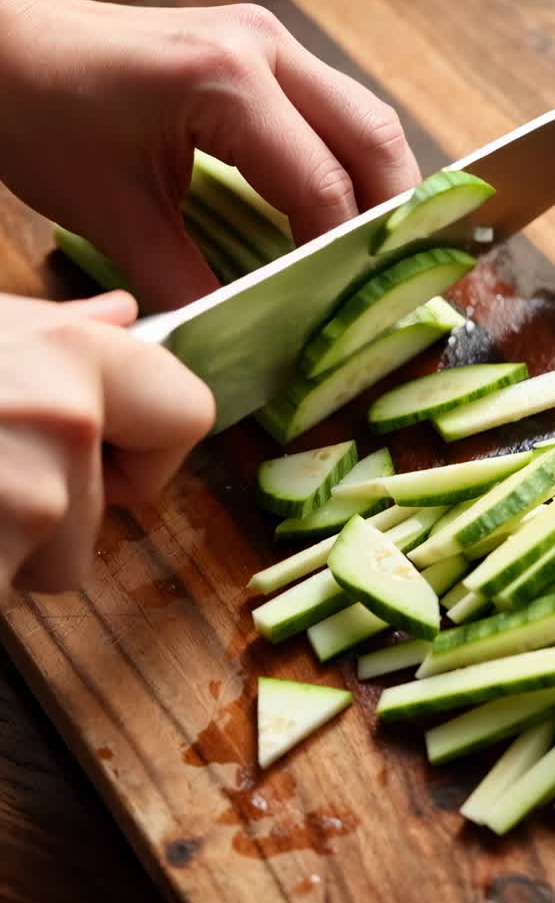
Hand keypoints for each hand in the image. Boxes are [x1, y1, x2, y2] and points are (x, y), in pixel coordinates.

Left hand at [0, 0, 420, 310]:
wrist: (9, 44)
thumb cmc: (43, 116)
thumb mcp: (112, 215)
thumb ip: (184, 283)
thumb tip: (243, 344)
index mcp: (227, 84)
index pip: (323, 185)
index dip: (343, 257)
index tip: (349, 312)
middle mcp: (264, 48)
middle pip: (374, 137)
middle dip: (395, 215)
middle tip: (393, 283)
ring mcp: (267, 39)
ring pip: (364, 117)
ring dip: (381, 185)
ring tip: (377, 254)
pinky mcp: (260, 48)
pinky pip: (333, 108)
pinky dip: (350, 161)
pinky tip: (342, 210)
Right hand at [0, 289, 213, 597]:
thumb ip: (54, 328)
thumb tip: (119, 316)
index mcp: (67, 351)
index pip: (189, 412)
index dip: (144, 443)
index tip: (96, 443)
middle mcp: (67, 421)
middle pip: (114, 501)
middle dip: (59, 507)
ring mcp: (35, 502)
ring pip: (58, 559)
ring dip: (11, 546)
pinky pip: (14, 587)